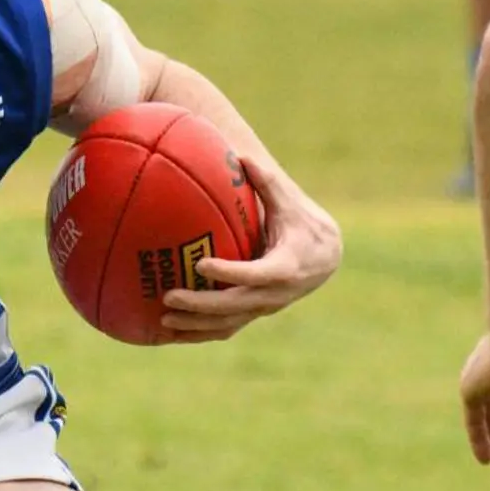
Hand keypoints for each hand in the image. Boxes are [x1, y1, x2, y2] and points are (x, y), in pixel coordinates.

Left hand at [160, 153, 341, 340]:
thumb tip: (241, 155)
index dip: (230, 272)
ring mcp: (264, 308)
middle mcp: (276, 293)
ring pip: (228, 323)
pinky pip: (226, 329)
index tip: (202, 265)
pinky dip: (200, 334)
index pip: (256, 274)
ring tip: (163, 319)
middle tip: (169, 296)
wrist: (326, 257)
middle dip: (201, 304)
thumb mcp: (290, 202)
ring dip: (196, 325)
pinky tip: (172, 334)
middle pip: (235, 305)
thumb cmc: (302, 222)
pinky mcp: (254, 314)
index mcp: (287, 266)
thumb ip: (267, 182)